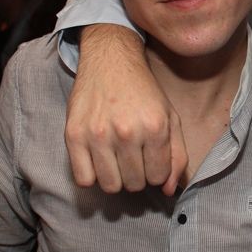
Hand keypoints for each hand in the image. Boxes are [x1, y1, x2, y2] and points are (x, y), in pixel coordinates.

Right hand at [64, 25, 187, 194]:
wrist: (110, 60)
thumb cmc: (143, 91)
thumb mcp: (170, 117)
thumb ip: (177, 155)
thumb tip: (170, 191)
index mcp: (155, 127)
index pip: (158, 177)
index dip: (156, 171)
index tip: (150, 159)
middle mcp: (127, 132)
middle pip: (135, 184)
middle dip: (137, 175)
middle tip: (133, 156)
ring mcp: (98, 134)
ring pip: (110, 186)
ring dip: (116, 178)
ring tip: (116, 160)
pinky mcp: (74, 134)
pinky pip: (83, 179)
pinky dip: (92, 176)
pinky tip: (98, 160)